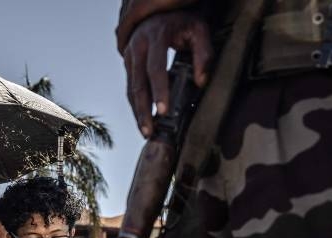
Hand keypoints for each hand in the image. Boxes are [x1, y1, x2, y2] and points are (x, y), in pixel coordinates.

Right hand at [123, 11, 212, 136]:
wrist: (158, 10)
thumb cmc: (181, 21)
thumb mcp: (198, 29)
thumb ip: (203, 54)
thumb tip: (202, 81)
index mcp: (155, 37)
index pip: (156, 68)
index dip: (159, 91)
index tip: (163, 111)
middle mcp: (138, 46)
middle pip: (138, 84)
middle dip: (143, 110)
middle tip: (149, 131)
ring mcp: (130, 55)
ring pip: (131, 88)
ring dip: (137, 112)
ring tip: (146, 131)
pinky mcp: (128, 63)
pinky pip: (130, 87)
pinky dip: (136, 105)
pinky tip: (143, 119)